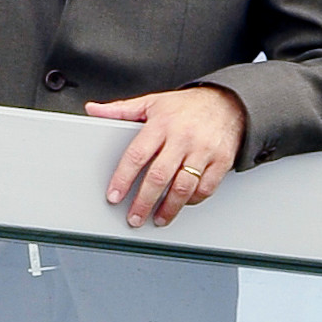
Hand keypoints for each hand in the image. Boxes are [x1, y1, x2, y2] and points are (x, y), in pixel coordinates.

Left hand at [85, 84, 248, 228]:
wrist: (228, 103)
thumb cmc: (187, 106)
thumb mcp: (152, 102)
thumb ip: (122, 110)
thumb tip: (93, 110)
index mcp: (162, 124)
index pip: (137, 155)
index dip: (123, 178)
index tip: (114, 196)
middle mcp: (183, 137)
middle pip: (159, 176)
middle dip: (144, 201)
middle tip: (134, 217)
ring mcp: (203, 150)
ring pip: (183, 187)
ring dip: (168, 208)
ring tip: (158, 218)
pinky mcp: (222, 160)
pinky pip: (206, 188)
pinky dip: (192, 200)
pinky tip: (182, 204)